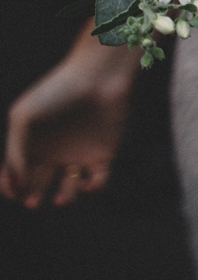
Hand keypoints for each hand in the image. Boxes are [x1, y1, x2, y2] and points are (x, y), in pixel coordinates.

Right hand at [0, 31, 138, 208]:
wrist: (96, 78)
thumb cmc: (56, 92)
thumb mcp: (23, 118)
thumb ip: (15, 153)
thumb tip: (18, 185)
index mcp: (31, 146)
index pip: (14, 177)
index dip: (9, 189)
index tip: (14, 192)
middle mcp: (53, 154)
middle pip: (39, 187)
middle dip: (34, 198)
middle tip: (33, 202)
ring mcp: (78, 156)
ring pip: (69, 190)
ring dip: (65, 199)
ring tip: (61, 199)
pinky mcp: (103, 155)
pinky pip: (98, 182)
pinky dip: (92, 190)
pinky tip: (85, 183)